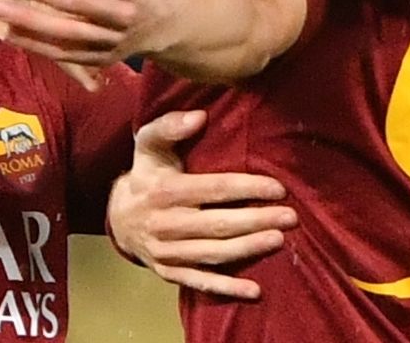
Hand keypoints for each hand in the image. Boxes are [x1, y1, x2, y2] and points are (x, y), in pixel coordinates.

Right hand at [107, 110, 295, 299]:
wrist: (118, 217)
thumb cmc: (146, 174)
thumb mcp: (149, 144)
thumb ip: (170, 126)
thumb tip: (199, 116)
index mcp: (164, 190)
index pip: (213, 189)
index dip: (247, 188)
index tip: (278, 188)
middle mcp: (165, 223)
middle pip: (218, 224)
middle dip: (257, 220)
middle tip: (291, 217)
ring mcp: (166, 252)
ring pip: (213, 253)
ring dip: (248, 249)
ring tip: (279, 240)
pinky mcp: (169, 272)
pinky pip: (199, 282)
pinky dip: (227, 288)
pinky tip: (254, 291)